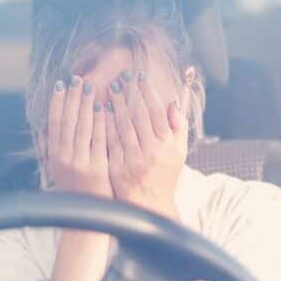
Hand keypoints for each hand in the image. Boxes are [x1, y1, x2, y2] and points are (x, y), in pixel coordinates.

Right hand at [46, 75, 110, 196]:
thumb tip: (46, 127)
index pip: (55, 123)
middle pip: (68, 121)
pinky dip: (100, 122)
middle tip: (77, 78)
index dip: (57, 102)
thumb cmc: (76, 190)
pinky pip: (98, 140)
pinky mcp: (96, 168)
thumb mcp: (59, 169)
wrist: (87, 217)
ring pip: (82, 128)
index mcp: (54, 156)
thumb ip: (53, 148)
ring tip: (90, 86)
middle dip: (72, 98)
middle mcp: (64, 158)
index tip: (60, 84)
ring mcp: (80, 163)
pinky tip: (103, 107)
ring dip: (85, 105)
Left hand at [105, 69, 187, 217]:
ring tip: (111, 88)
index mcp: (166, 145)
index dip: (148, 92)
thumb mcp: (179, 152)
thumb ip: (178, 128)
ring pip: (123, 125)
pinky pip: (111, 140)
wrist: (150, 205)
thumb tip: (173, 104)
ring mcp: (133, 158)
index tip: (140, 76)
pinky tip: (101, 110)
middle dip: (130, 93)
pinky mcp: (118, 166)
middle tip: (122, 76)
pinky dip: (106, 123)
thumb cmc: (166, 176)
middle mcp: (150, 151)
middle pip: (138, 115)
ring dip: (116, 104)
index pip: (156, 112)